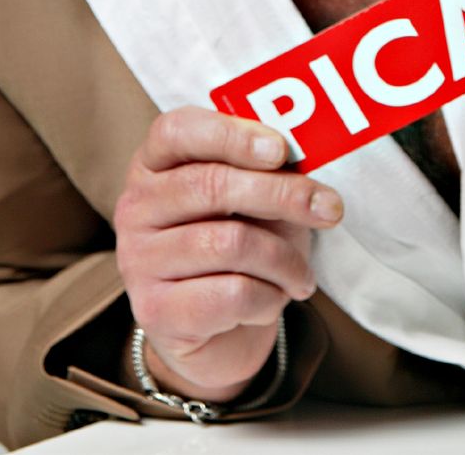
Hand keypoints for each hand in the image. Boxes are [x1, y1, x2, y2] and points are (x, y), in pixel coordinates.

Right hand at [113, 106, 343, 402]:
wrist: (216, 335)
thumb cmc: (237, 246)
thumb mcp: (253, 201)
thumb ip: (267, 172)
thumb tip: (308, 154)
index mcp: (153, 164)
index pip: (177, 130)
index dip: (231, 134)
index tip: (281, 149)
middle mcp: (135, 207)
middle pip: (211, 185)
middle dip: (281, 194)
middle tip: (329, 208)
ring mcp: (139, 260)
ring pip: (228, 243)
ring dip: (284, 260)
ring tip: (303, 274)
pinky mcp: (155, 312)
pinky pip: (231, 295)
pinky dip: (269, 297)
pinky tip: (275, 299)